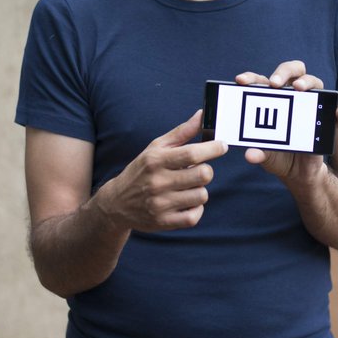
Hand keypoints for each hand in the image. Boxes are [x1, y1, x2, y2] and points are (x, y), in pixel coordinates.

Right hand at [95, 110, 226, 231]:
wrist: (116, 203)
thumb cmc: (141, 170)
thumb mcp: (156, 148)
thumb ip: (181, 132)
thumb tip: (202, 115)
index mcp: (156, 160)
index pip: (192, 154)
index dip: (213, 149)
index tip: (221, 146)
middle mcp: (157, 182)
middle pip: (203, 175)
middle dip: (206, 170)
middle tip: (198, 170)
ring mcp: (160, 204)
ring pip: (202, 195)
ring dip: (199, 189)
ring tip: (187, 187)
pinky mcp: (163, 222)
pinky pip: (194, 217)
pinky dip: (196, 209)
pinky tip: (187, 202)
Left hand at [235, 61, 337, 180]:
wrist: (298, 172)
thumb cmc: (277, 155)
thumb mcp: (265, 156)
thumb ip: (259, 153)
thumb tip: (250, 155)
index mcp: (272, 100)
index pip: (262, 81)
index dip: (251, 77)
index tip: (241, 81)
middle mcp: (293, 97)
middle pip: (292, 71)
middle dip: (283, 71)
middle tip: (275, 83)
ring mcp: (311, 106)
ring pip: (315, 83)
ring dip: (308, 82)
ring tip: (299, 88)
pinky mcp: (326, 121)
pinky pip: (335, 114)